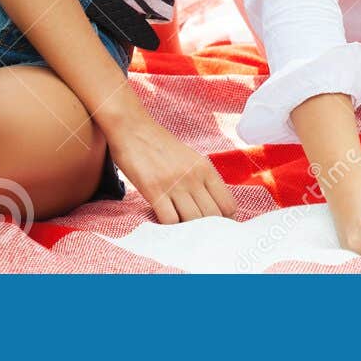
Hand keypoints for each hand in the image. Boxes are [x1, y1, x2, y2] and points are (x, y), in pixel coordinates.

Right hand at [104, 115, 236, 223]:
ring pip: (193, 221)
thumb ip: (202, 179)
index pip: (228, 204)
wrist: (132, 128)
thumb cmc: (160, 145)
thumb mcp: (189, 158)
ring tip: (180, 229)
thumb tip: (213, 208)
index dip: (224, 220)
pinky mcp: (154, 190)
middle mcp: (194, 176)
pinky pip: (169, 219)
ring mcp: (174, 183)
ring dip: (187, 229)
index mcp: (206, 168)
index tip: (214, 226)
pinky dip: (169, 226)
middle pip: (213, 216)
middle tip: (197, 232)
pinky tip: (163, 221)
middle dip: (207, 229)